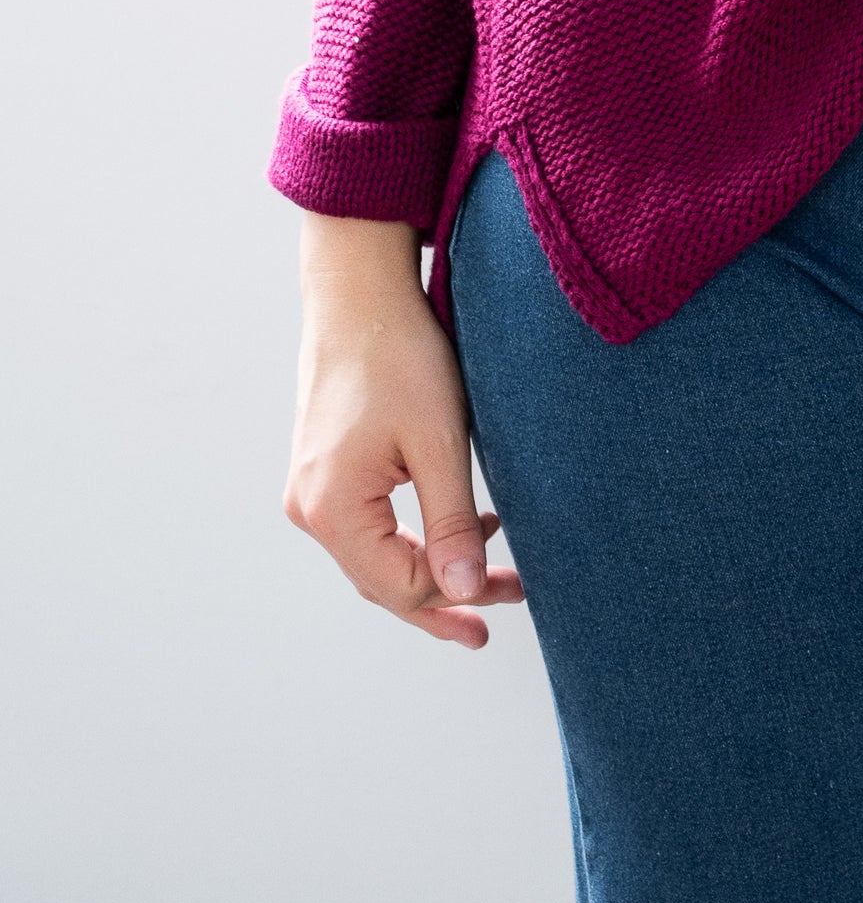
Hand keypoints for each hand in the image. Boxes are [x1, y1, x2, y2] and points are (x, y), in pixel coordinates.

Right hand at [284, 213, 524, 650]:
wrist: (359, 289)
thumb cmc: (400, 355)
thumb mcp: (439, 441)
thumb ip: (452, 522)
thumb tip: (465, 594)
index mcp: (332, 509)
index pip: (400, 585)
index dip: (458, 595)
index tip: (512, 590)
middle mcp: (309, 508)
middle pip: (382, 581)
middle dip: (444, 596)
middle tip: (499, 614)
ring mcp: (311, 489)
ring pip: (375, 556)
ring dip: (430, 567)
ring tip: (488, 576)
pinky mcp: (323, 469)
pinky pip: (367, 525)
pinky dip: (411, 536)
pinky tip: (455, 525)